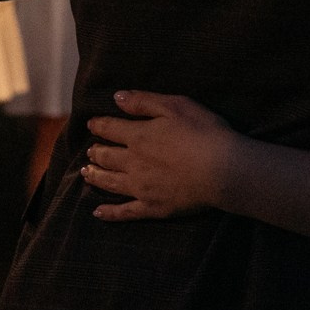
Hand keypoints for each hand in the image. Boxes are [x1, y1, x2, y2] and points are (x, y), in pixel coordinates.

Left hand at [82, 91, 241, 217]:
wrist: (223, 170)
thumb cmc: (204, 133)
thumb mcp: (176, 106)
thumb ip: (144, 102)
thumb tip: (116, 97)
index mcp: (138, 136)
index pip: (110, 129)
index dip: (98, 125)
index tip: (91, 124)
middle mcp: (133, 163)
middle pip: (106, 157)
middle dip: (95, 152)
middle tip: (90, 151)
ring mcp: (141, 188)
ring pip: (110, 182)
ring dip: (95, 176)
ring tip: (86, 173)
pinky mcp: (152, 208)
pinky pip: (125, 212)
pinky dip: (109, 213)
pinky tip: (98, 212)